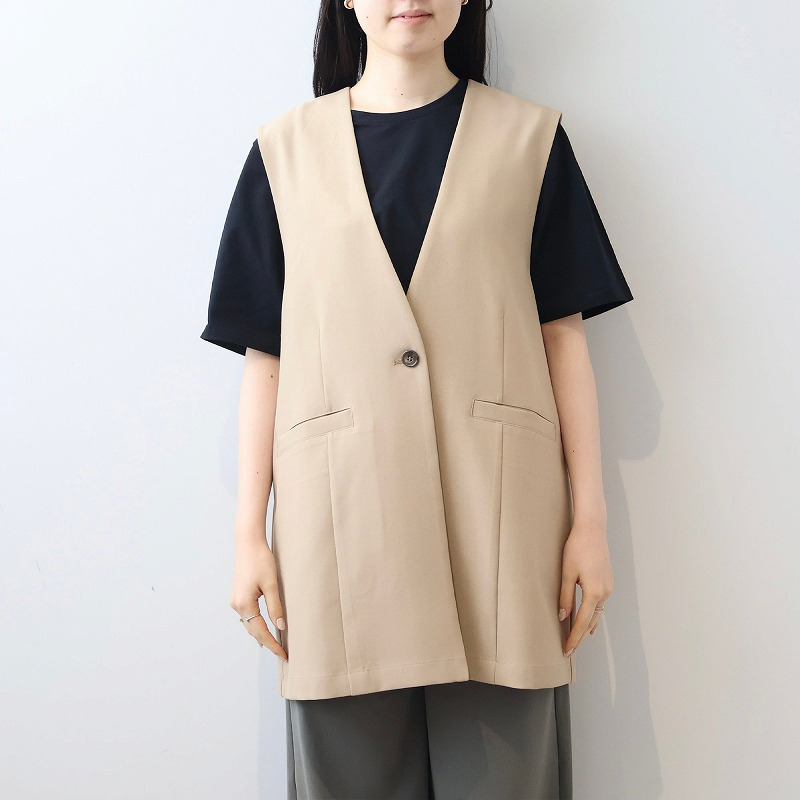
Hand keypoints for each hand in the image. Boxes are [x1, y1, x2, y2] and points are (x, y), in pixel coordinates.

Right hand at [229, 539, 288, 661]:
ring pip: (249, 624)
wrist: (248, 543)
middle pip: (253, 631)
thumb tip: (281, 627)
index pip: (260, 632)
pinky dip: (256, 624)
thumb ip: (276, 607)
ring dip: (261, 634)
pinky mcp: (238, 595)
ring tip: (274, 645)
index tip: (283, 655)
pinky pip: (247, 615)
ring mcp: (235, 600)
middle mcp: (236, 605)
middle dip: (267, 642)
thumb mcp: (272, 584)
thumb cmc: (261, 560)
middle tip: (282, 654)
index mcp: (244, 604)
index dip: (273, 644)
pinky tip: (263, 628)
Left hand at [558, 519, 613, 655]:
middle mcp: (605, 593)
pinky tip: (588, 620)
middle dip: (580, 636)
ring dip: (587, 627)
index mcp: (594, 592)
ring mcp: (609, 587)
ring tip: (577, 639)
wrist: (593, 529)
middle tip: (569, 650)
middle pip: (591, 621)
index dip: (574, 638)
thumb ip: (565, 596)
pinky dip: (593, 615)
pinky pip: (601, 604)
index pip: (581, 622)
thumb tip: (563, 617)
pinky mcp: (608, 581)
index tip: (566, 650)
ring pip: (597, 613)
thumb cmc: (577, 548)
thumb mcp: (567, 573)